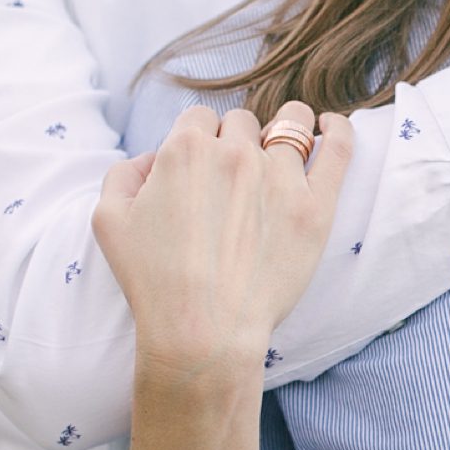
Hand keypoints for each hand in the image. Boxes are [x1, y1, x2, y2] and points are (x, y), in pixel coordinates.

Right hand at [92, 101, 354, 377]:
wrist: (203, 331)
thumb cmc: (153, 282)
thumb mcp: (110, 221)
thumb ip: (123, 175)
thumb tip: (151, 160)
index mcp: (185, 150)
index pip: (198, 119)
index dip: (197, 140)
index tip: (201, 169)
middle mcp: (234, 153)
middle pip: (240, 122)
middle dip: (234, 141)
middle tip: (233, 179)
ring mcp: (280, 177)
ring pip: (291, 124)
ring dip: (285, 128)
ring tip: (285, 144)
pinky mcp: (316, 205)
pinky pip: (339, 148)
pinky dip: (338, 130)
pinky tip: (332, 127)